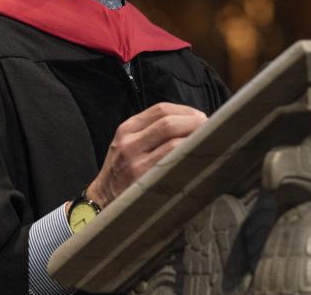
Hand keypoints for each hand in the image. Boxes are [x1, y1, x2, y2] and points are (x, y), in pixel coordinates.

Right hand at [85, 102, 206, 208]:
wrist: (101, 202)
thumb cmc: (122, 172)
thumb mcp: (128, 144)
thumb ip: (151, 131)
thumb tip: (191, 121)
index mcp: (126, 129)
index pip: (161, 109)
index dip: (186, 111)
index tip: (200, 116)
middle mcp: (129, 143)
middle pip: (168, 122)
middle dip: (194, 122)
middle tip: (209, 129)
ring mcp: (136, 163)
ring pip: (173, 142)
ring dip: (195, 139)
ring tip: (208, 143)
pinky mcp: (144, 181)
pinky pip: (173, 162)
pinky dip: (189, 156)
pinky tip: (198, 159)